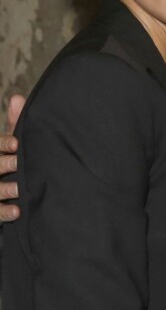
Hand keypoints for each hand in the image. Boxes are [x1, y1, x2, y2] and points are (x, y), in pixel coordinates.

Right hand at [0, 94, 25, 220]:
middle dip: (3, 164)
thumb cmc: (9, 158)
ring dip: (5, 189)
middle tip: (18, 164)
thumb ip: (15, 122)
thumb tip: (17, 98)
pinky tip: (17, 211)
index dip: (3, 143)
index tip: (16, 143)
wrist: (6, 188)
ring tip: (19, 189)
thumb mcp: (11, 142)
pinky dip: (4, 211)